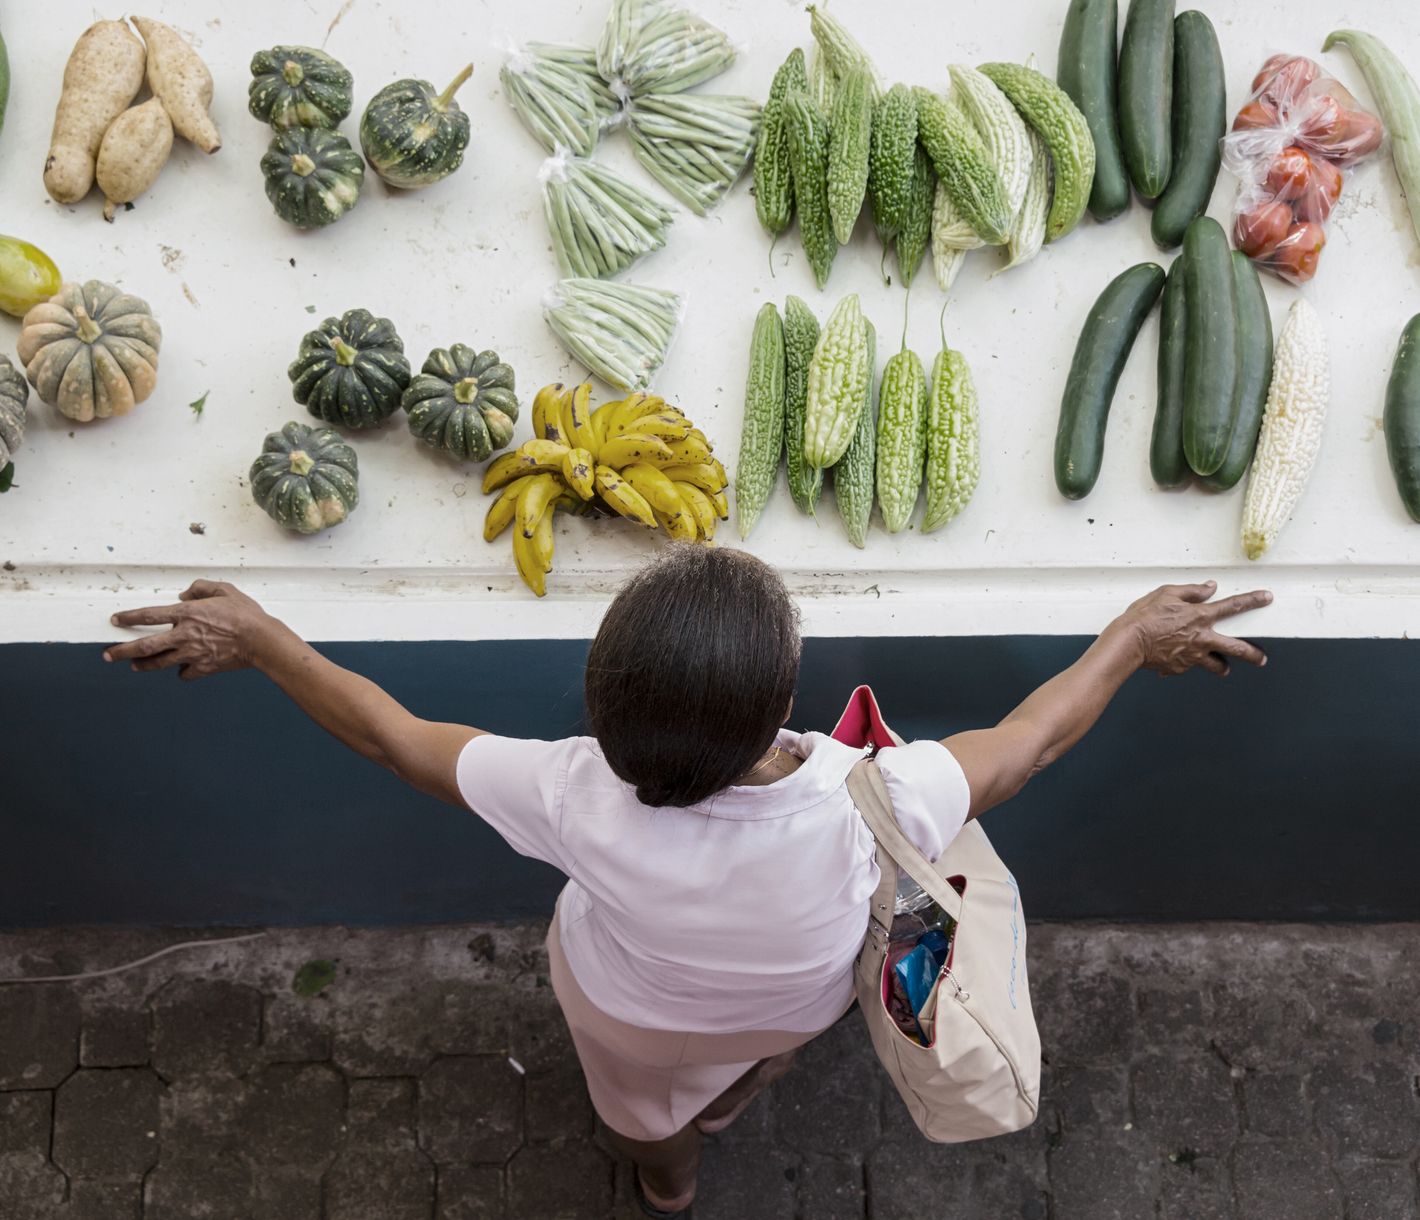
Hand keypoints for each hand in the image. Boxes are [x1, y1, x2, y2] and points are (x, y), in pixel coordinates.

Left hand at [104, 581, 279, 679]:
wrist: (261, 640)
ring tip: (134, 665)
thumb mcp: (225, 590)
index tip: (116, 620)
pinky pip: (185, 673)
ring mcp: (192, 654)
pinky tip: (181, 670)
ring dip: (143, 665)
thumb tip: (185, 594)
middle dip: (122, 651)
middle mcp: (183, 635)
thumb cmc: (246, 615)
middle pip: (145, 646)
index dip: (129, 617)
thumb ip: (201, 588)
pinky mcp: (203, 668)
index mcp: (186, 614)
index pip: (148, 615)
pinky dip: (182, 672)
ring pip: (159, 663)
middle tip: (108, 655)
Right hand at [1119, 581, 1272, 676]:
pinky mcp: (1180, 668)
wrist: (1128, 643)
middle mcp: (1202, 638)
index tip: (1266, 598)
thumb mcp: (1166, 594)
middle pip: (1237, 648)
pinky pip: (1188, 666)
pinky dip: (1186, 663)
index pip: (1234, 606)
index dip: (1253, 600)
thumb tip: (1208, 588)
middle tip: (1261, 657)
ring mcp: (1192, 656)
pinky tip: (1177, 659)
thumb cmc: (1143, 617)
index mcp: (1200, 616)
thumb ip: (1191, 591)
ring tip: (1225, 668)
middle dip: (1253, 653)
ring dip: (1223, 666)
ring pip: (1217, 665)